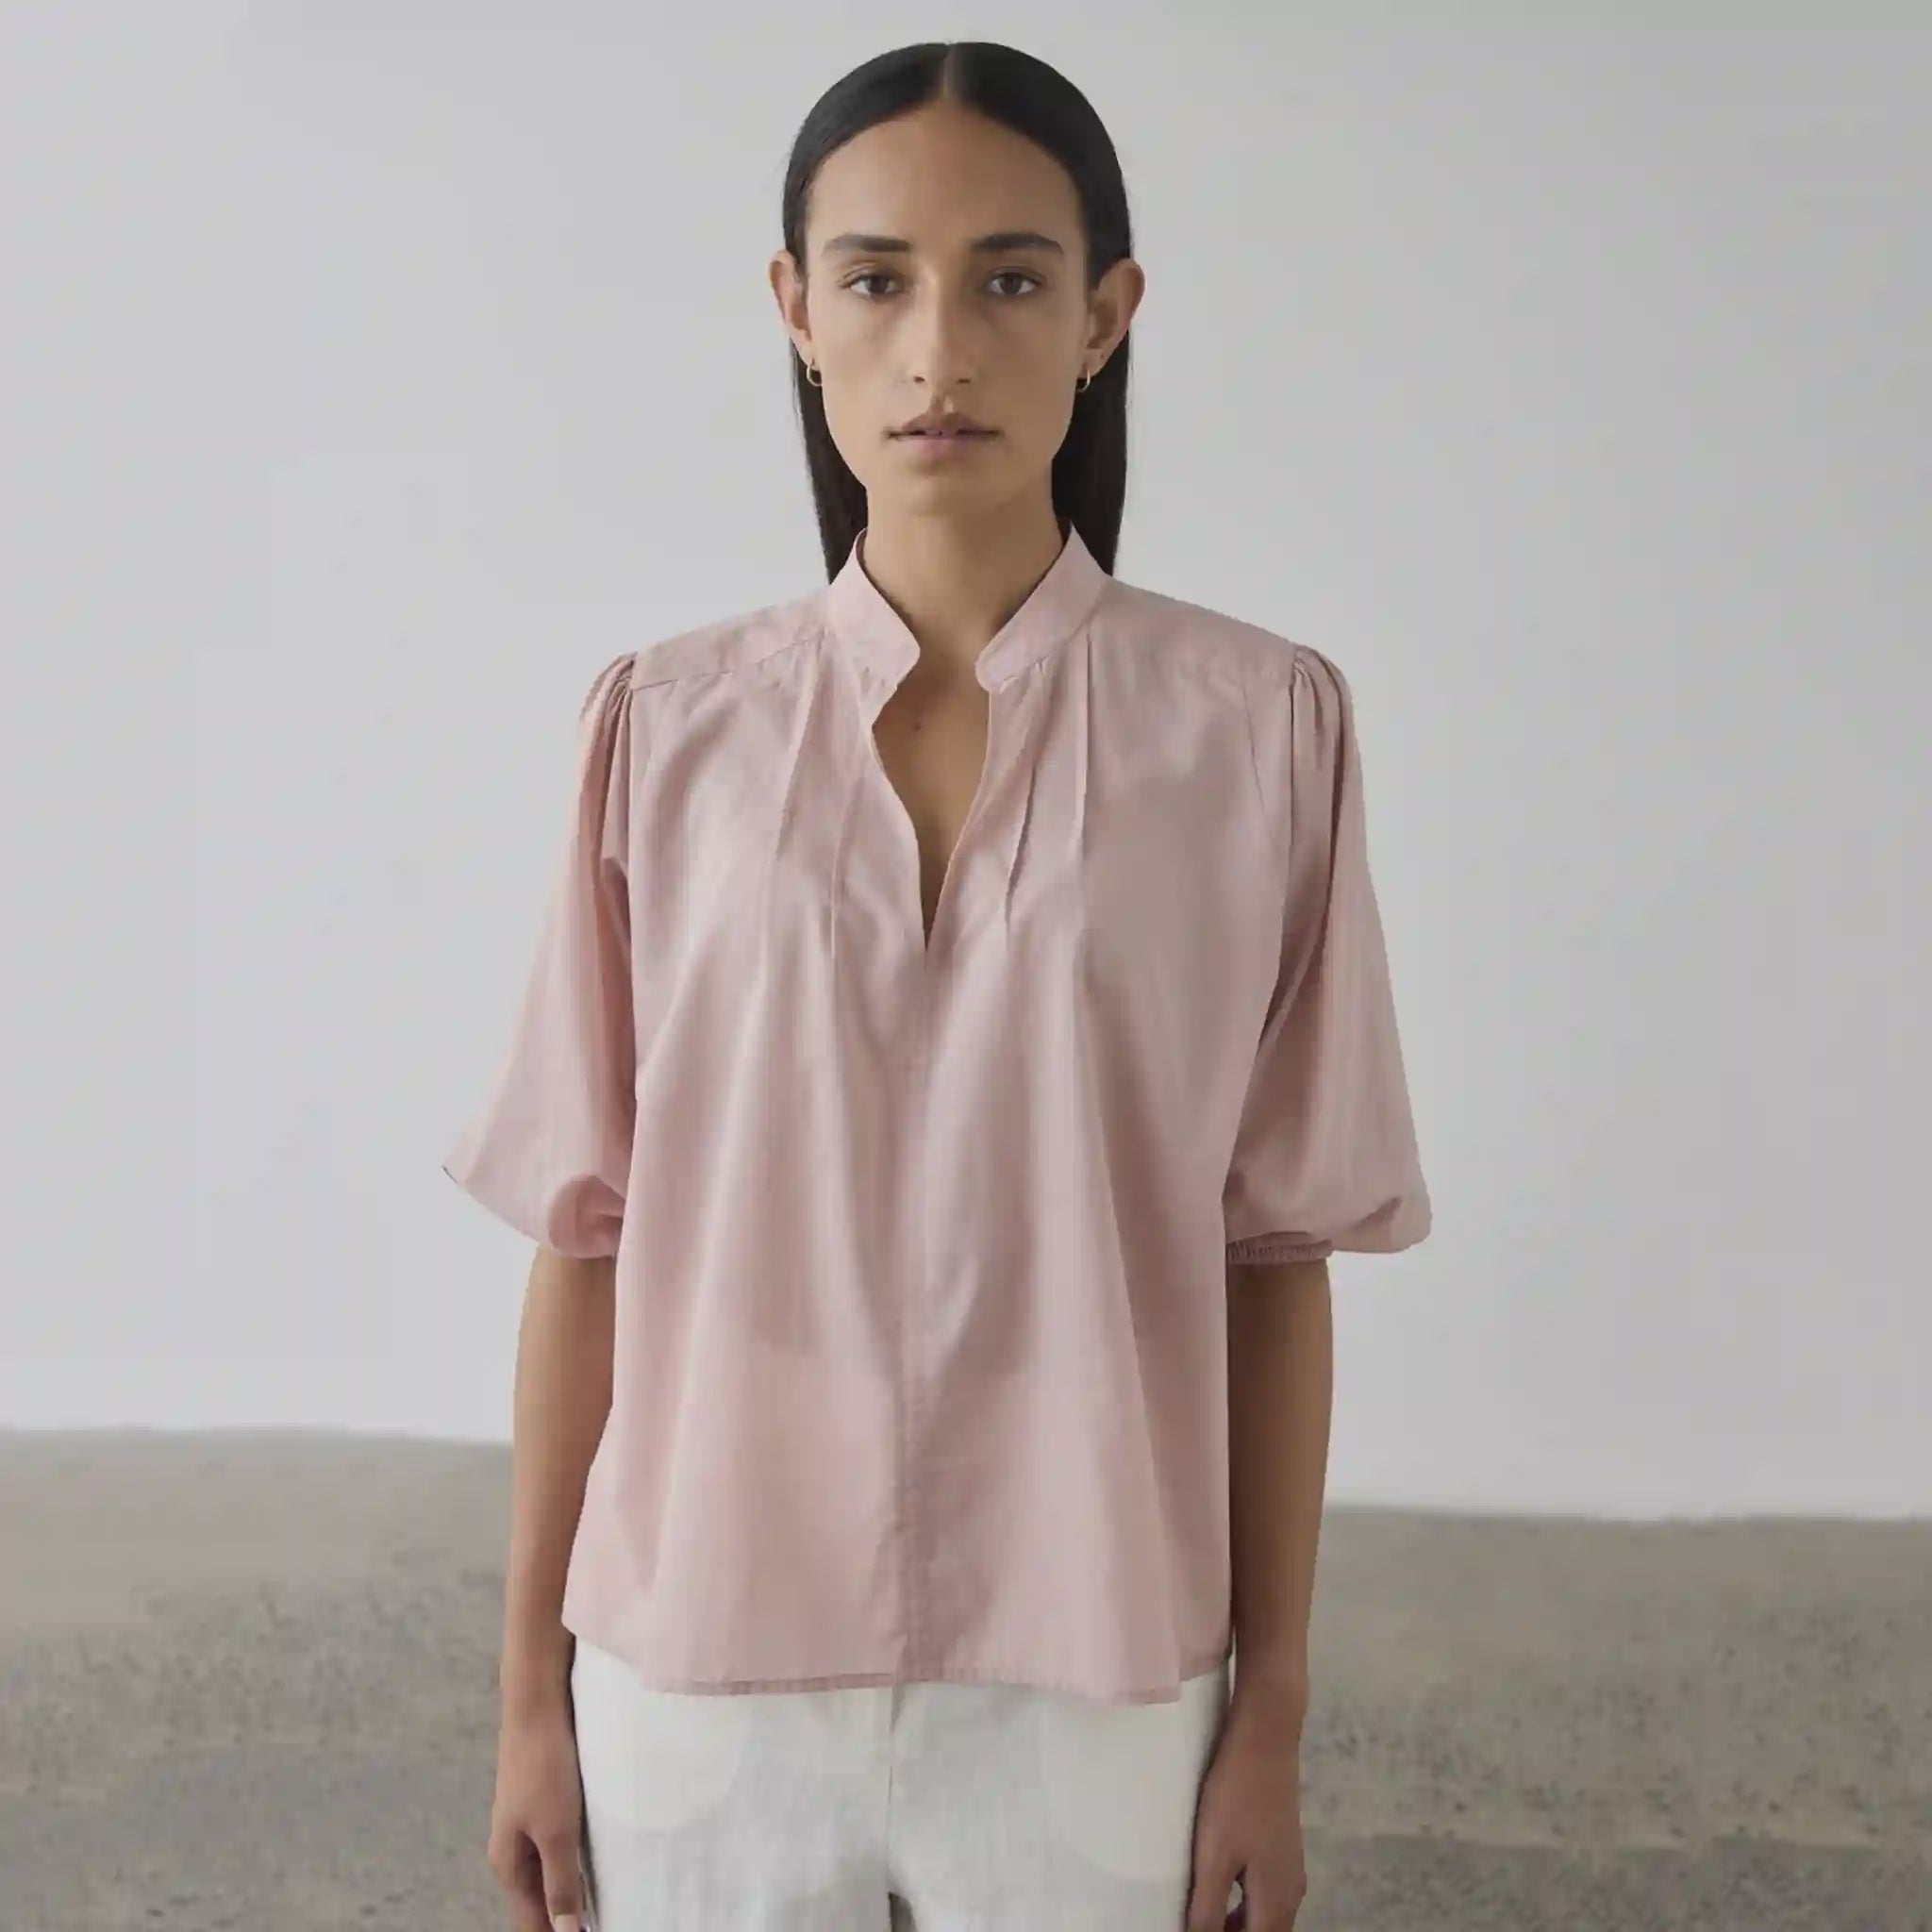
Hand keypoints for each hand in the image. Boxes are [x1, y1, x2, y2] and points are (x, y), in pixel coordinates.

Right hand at [488, 1697, 592, 1931]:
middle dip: (563, 1923)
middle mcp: (513, 1852)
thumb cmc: (545, 1768)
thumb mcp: (557, 1831)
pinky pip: (556, 1851)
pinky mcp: (543, 1807)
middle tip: (599, 1925)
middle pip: (538, 1904)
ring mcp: (526, 1828)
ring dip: (570, 1897)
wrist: (537, 1707)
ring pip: (548, 1878)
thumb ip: (561, 1884)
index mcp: (510, 1865)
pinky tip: (597, 1870)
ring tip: (601, 1912)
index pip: (531, 1924)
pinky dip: (574, 1868)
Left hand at [1184, 1690, 1307, 1928]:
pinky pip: (1262, 1893)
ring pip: (1264, 1916)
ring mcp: (1288, 1867)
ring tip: (1200, 1918)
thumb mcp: (1214, 1856)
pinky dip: (1241, 1905)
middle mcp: (1290, 1891)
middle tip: (1194, 1926)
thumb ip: (1206, 1908)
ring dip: (1235, 1924)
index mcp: (1276, 1901)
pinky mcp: (1281, 1846)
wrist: (1266, 1738)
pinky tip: (1217, 1891)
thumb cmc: (1237, 1797)